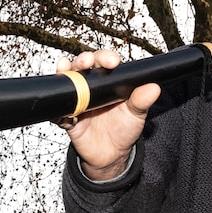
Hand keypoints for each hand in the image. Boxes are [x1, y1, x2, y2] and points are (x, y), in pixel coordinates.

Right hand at [55, 50, 160, 180]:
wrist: (112, 154)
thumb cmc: (124, 129)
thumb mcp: (136, 114)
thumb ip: (142, 101)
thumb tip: (153, 88)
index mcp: (107, 82)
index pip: (104, 62)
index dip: (105, 58)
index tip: (112, 62)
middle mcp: (89, 87)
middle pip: (81, 66)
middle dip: (82, 59)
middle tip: (87, 62)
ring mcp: (76, 101)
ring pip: (66, 82)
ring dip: (64, 73)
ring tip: (65, 68)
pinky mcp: (67, 119)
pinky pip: (58, 112)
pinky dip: (57, 110)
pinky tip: (63, 110)